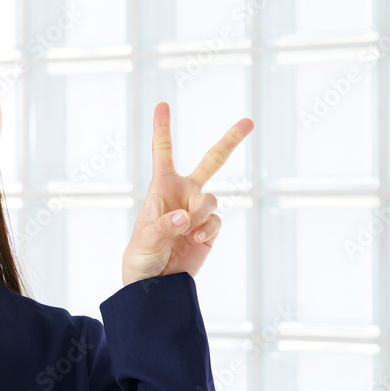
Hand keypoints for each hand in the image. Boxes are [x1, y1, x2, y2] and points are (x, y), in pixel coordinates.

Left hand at [121, 102, 253, 286]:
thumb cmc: (140, 257)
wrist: (155, 285)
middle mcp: (183, 194)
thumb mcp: (144, 240)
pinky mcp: (210, 230)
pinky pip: (217, 220)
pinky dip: (208, 229)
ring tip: (185, 230)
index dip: (162, 129)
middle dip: (230, 141)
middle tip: (249, 122)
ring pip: (212, 198)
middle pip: (211, 162)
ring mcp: (198, 212)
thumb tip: (182, 218)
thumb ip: (162, 226)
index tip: (162, 105)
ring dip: (200, 213)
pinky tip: (196, 239)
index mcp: (161, 188)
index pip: (163, 152)